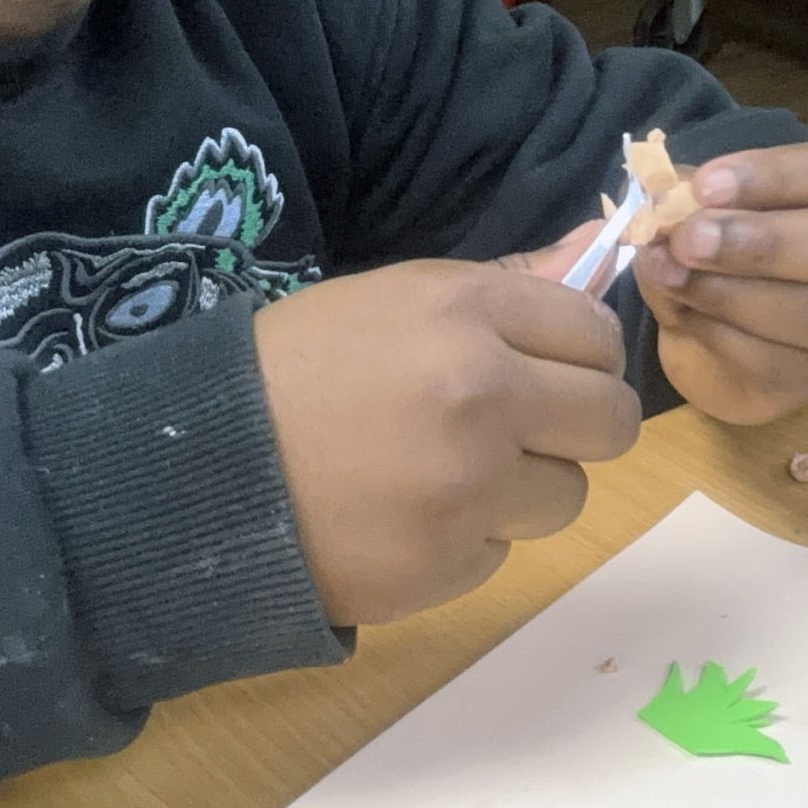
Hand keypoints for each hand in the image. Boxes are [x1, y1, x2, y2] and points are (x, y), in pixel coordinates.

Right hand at [253, 261, 640, 625]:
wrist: (196, 472)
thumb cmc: (296, 367)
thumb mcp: (396, 297)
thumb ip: (512, 282)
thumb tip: (604, 242)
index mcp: (466, 312)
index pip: (597, 333)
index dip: (579, 354)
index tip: (546, 367)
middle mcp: (482, 395)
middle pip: (611, 420)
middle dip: (577, 424)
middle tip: (520, 427)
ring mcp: (469, 488)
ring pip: (567, 494)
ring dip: (522, 488)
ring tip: (446, 473)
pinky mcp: (447, 565)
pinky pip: (503, 551)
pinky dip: (468, 539)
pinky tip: (406, 516)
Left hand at [634, 138, 807, 425]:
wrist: (714, 332)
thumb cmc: (722, 249)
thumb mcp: (703, 212)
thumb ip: (687, 202)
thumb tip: (660, 205)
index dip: (776, 174)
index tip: (705, 185)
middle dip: (763, 243)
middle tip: (690, 241)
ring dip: (737, 296)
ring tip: (673, 277)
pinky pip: (784, 365)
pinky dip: (723, 337)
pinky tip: (683, 314)